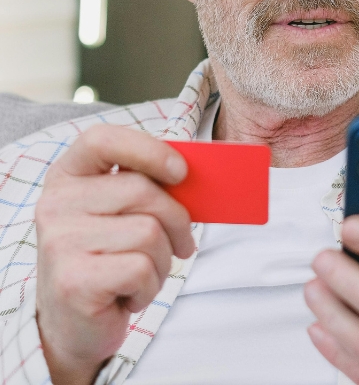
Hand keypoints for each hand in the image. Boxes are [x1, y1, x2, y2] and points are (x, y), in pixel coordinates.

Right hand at [35, 125, 194, 384]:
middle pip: (143, 190)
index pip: (102, 140)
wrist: (76, 324)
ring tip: (143, 272)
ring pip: (149, 232)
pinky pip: (142, 268)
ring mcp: (60, 243)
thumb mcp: (123, 212)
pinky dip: (150, 285)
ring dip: (163, 259)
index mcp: (68, 176)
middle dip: (177, 221)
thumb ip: (149, 185)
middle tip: (180, 244)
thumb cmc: (110, 257)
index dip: (147, 150)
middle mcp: (56, 204)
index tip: (180, 171)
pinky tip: (128, 294)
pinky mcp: (73, 281)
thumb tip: (198, 172)